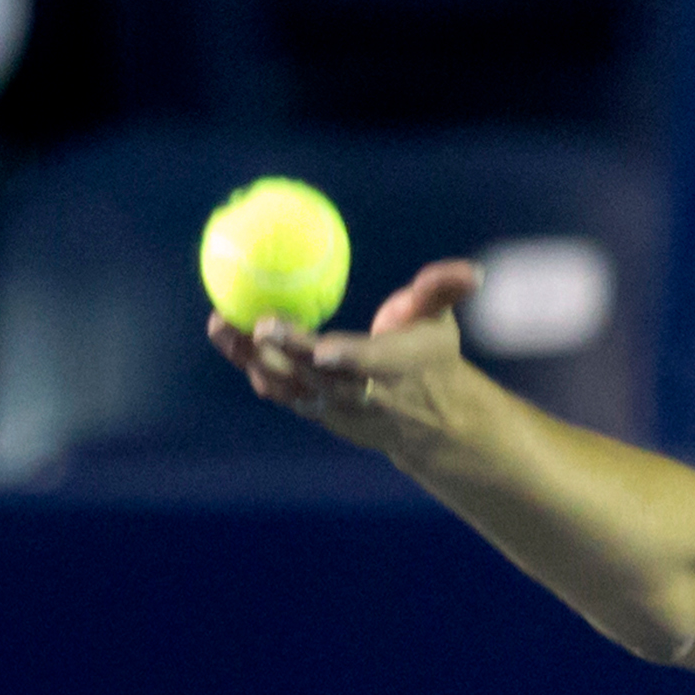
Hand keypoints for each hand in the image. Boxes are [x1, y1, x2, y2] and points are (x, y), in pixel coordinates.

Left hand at [206, 259, 480, 452]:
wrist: (425, 422)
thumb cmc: (431, 359)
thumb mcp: (441, 323)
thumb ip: (443, 291)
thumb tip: (472, 273)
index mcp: (394, 369)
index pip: (367, 366)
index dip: (345, 360)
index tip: (321, 349)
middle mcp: (360, 394)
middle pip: (317, 378)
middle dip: (287, 356)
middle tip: (257, 325)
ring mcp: (333, 409)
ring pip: (288, 386)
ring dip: (252, 359)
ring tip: (221, 325)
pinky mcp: (313, 411)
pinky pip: (277, 389)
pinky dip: (250, 364)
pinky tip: (225, 334)